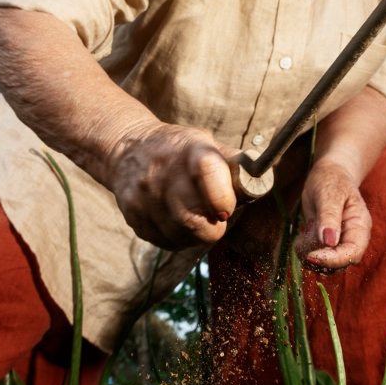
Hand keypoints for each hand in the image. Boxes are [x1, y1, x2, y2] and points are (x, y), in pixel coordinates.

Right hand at [105, 122, 237, 249]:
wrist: (126, 150)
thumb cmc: (176, 149)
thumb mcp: (203, 142)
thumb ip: (231, 163)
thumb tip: (259, 181)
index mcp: (190, 150)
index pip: (209, 173)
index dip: (223, 198)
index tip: (226, 208)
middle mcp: (164, 173)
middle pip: (194, 219)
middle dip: (213, 227)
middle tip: (215, 217)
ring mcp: (145, 197)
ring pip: (181, 236)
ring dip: (195, 233)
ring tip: (193, 215)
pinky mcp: (133, 216)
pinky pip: (165, 241)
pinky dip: (177, 237)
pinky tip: (175, 219)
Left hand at [296, 159, 371, 270]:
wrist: (329, 174)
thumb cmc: (332, 179)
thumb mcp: (329, 193)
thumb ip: (329, 216)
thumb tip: (329, 241)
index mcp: (360, 226)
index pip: (352, 253)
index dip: (332, 259)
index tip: (311, 255)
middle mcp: (352, 238)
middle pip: (339, 263)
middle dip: (318, 257)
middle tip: (304, 238)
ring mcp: (339, 243)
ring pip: (326, 265)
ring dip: (309, 254)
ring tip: (304, 232)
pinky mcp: (326, 244)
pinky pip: (316, 258)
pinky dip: (305, 251)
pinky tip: (303, 235)